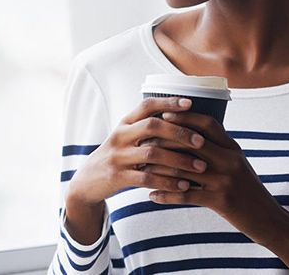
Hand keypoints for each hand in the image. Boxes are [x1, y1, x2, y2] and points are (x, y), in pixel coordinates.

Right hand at [66, 96, 211, 207]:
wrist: (87, 181)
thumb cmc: (117, 157)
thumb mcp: (125, 138)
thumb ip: (146, 129)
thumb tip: (181, 119)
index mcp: (124, 123)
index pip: (147, 106)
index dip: (168, 102)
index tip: (190, 104)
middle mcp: (120, 136)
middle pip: (152, 126)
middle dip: (179, 132)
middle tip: (201, 141)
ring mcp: (118, 156)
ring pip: (153, 154)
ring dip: (180, 161)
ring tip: (201, 167)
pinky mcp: (118, 177)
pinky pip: (147, 179)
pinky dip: (168, 183)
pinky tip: (184, 186)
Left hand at [144, 109, 288, 245]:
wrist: (269, 219)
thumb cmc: (248, 189)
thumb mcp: (237, 163)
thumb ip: (218, 148)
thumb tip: (193, 133)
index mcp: (233, 148)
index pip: (208, 124)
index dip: (185, 117)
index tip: (163, 113)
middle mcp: (230, 160)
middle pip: (192, 142)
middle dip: (165, 140)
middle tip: (144, 141)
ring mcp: (225, 180)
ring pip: (184, 169)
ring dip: (159, 169)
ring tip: (141, 168)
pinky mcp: (221, 200)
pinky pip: (187, 196)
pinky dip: (167, 195)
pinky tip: (152, 196)